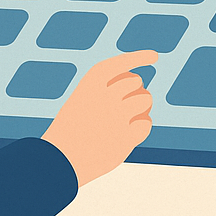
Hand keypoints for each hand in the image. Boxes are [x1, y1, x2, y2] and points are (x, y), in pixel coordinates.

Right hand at [42, 50, 155, 185]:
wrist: (61, 159)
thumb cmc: (70, 130)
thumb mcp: (82, 103)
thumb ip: (108, 95)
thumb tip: (143, 95)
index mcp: (91, 83)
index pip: (120, 63)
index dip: (138, 57)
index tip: (155, 56)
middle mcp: (106, 95)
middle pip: (136, 82)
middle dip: (135, 90)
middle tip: (127, 102)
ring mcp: (118, 116)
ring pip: (146, 100)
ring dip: (142, 105)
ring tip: (132, 115)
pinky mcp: (127, 137)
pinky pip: (146, 124)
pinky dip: (142, 126)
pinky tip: (132, 132)